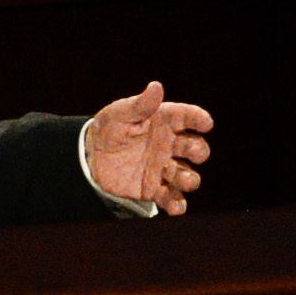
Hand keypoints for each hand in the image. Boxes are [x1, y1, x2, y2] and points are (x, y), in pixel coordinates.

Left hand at [85, 81, 213, 215]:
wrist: (90, 156)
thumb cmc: (109, 128)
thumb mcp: (119, 114)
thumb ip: (139, 105)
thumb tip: (156, 87)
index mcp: (165, 122)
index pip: (188, 117)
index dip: (199, 119)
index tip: (205, 123)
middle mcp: (170, 145)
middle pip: (195, 148)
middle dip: (199, 151)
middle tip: (192, 151)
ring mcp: (164, 168)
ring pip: (186, 175)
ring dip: (189, 179)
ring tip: (183, 180)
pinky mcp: (153, 188)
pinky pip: (170, 198)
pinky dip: (176, 204)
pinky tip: (177, 208)